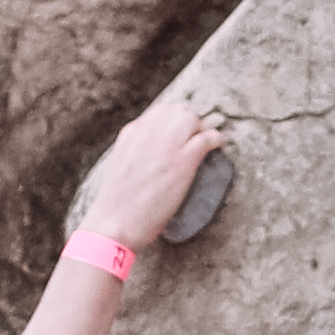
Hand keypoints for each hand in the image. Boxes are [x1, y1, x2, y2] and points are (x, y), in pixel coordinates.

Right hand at [81, 93, 224, 251]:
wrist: (115, 222)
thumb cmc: (117, 206)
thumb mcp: (120, 168)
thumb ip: (134, 155)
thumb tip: (149, 157)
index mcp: (131, 134)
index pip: (159, 112)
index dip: (174, 121)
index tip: (181, 133)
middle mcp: (148, 133)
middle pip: (177, 111)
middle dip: (190, 122)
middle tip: (197, 139)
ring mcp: (166, 145)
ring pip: (191, 119)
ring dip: (202, 129)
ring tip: (208, 142)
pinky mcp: (182, 161)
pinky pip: (206, 139)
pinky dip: (216, 140)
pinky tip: (219, 147)